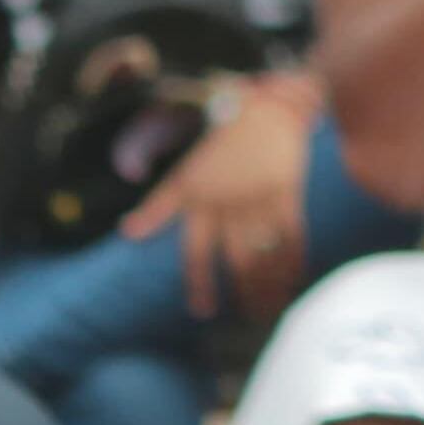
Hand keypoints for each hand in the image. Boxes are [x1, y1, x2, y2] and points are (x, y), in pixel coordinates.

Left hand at [122, 84, 315, 319]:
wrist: (269, 108)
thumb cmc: (222, 141)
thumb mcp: (185, 172)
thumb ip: (159, 206)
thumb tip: (129, 232)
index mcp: (201, 199)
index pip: (197, 252)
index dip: (199, 283)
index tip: (202, 309)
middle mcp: (229, 202)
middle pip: (237, 260)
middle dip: (244, 293)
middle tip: (249, 316)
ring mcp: (260, 197)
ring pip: (265, 253)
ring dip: (270, 284)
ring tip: (270, 307)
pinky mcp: (288, 191)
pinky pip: (292, 234)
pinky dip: (295, 259)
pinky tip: (294, 278)